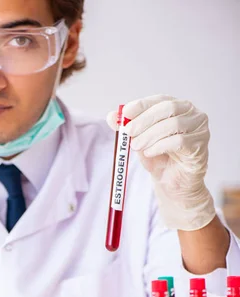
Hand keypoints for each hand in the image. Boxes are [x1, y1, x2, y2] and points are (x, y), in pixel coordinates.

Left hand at [107, 94, 215, 230]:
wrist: (171, 181)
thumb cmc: (157, 157)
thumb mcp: (138, 140)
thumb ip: (126, 128)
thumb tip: (111, 116)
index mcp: (176, 107)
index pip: (159, 99)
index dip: (141, 105)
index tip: (125, 113)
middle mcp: (191, 114)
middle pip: (168, 108)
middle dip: (144, 120)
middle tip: (128, 132)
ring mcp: (199, 128)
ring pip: (173, 124)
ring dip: (150, 135)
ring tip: (136, 146)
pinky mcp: (201, 145)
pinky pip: (180, 141)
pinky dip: (160, 146)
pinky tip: (149, 153)